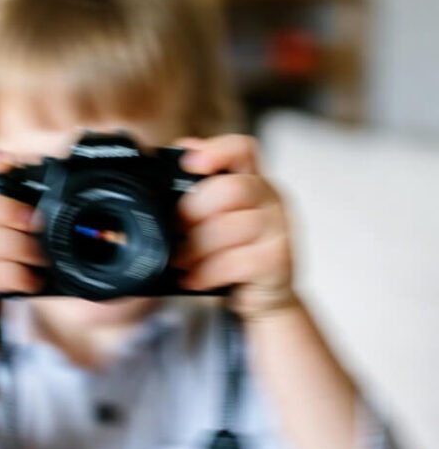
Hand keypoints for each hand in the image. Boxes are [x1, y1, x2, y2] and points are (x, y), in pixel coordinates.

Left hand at [173, 134, 297, 319]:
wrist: (263, 299)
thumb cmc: (232, 254)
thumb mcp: (212, 222)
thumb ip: (196, 197)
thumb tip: (169, 166)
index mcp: (252, 181)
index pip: (243, 149)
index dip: (217, 150)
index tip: (189, 163)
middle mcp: (271, 199)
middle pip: (232, 188)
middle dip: (194, 209)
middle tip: (176, 229)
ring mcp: (279, 229)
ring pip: (233, 227)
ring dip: (197, 247)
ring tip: (180, 261)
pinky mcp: (277, 261)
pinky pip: (236, 262)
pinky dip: (207, 272)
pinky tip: (194, 279)